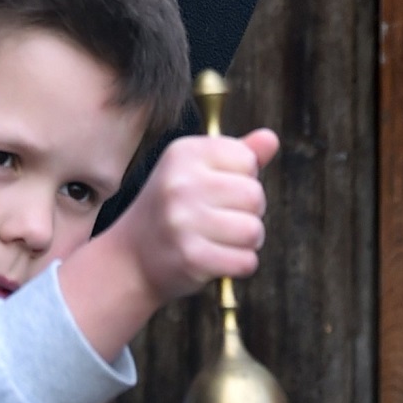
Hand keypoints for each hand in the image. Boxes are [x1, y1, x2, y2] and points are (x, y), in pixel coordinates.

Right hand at [128, 128, 280, 299]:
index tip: (221, 190)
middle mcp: (180, 183)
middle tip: (225, 220)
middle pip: (255, 195)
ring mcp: (183, 220)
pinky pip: (246, 261)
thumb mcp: (196, 172)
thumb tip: (271, 138)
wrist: (131, 257)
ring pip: (254, 230)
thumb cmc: (174, 209)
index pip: (247, 159)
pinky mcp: (191, 256)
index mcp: (183, 153)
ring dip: (248, 241)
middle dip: (251, 212)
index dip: (244, 178)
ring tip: (223, 240)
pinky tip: (219, 260)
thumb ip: (236, 154)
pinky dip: (241, 264)